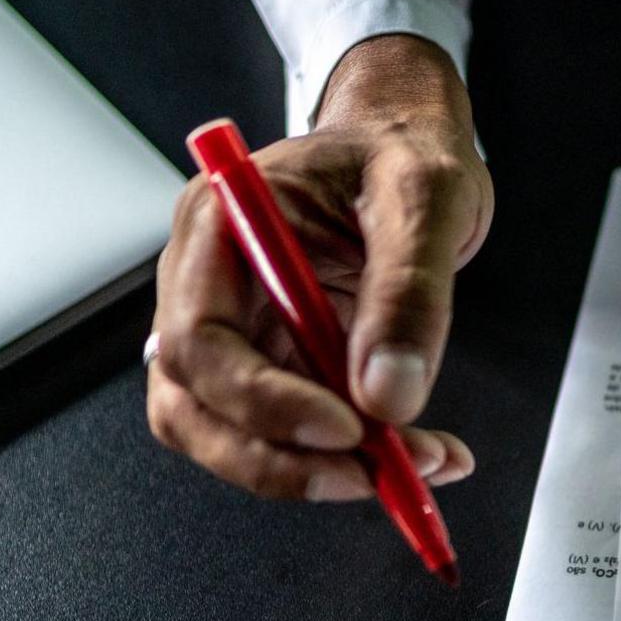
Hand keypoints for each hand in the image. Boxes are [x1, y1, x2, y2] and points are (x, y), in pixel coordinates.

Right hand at [146, 34, 492, 499]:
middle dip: (281, 458)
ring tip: (413, 466)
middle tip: (376, 474)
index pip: (199, 340)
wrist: (408, 146)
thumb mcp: (425, 198)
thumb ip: (409, 291)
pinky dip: (348, 459)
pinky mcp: (277, 361)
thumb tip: (390, 395)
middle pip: (195, 405)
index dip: (260, 401)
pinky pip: (290, 433)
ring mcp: (239, 329)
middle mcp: (211, 284)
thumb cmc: (401, 150)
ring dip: (314, 471)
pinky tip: (418, 453)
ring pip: (230, 434)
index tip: (345, 427)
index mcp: (222, 226)